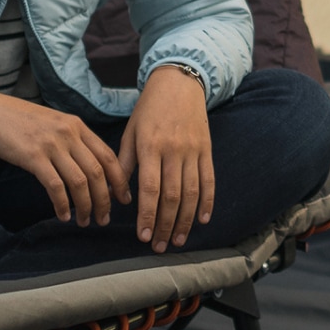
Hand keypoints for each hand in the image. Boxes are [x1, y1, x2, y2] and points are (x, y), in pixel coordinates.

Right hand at [0, 85, 130, 225]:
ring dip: (86, 206)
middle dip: (105, 200)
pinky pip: (55, 186)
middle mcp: (69, 133)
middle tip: (104, 218)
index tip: (123, 199)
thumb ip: (73, 141)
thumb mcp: (54, 124)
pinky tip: (63, 215)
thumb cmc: (21, 121)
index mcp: (77, 125)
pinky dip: (63, 205)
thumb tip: (89, 170)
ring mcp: (52, 145)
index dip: (119, 180)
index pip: (108, 155)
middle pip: (98, 172)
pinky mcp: (34, 157)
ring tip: (85, 221)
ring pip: (80, 182)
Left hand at [119, 66, 214, 253]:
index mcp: (150, 146)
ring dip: (186, 220)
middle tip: (160, 246)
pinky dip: (208, 202)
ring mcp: (193, 150)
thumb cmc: (149, 109)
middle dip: (166, 225)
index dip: (148, 215)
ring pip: (192, 193)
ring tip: (179, 240)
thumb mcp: (131, 132)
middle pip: (172, 196)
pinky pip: (209, 180)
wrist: (179, 83)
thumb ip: (125, 164)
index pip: (150, 189)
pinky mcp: (207, 149)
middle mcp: (173, 150)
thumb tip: (120, 196)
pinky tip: (202, 220)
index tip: (143, 237)